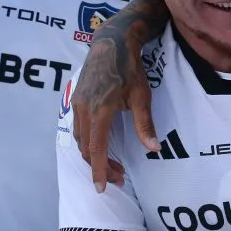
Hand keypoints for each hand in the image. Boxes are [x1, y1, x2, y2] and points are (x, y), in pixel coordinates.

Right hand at [71, 28, 156, 192]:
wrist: (111, 43)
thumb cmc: (129, 69)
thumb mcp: (141, 96)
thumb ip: (144, 124)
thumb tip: (154, 148)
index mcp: (99, 112)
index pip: (96, 149)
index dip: (99, 170)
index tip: (102, 187)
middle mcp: (83, 110)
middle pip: (86, 148)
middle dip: (99, 166)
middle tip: (118, 177)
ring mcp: (77, 104)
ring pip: (80, 139)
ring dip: (93, 154)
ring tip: (112, 163)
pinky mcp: (76, 98)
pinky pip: (78, 127)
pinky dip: (87, 141)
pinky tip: (100, 143)